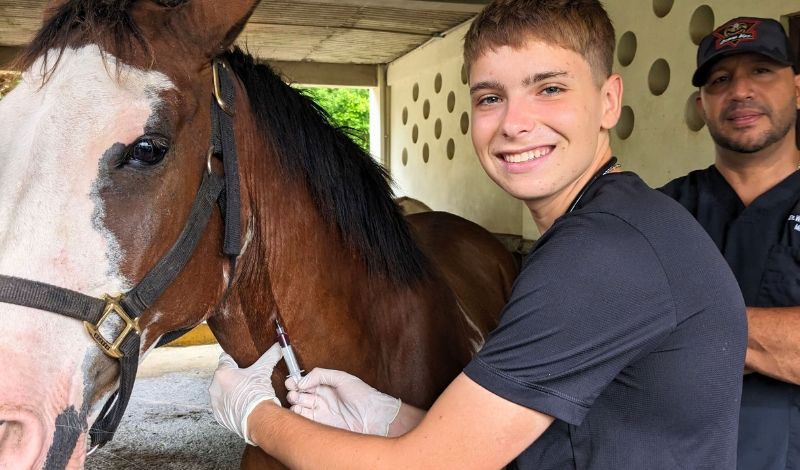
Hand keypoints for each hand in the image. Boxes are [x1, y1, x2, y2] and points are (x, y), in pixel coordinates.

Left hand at [209, 343, 282, 444]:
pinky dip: (231, 405)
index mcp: (223, 373)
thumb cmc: (257, 395)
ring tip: (246, 394)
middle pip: (224, 376)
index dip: (235, 360)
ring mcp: (215, 402)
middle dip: (234, 378)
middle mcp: (215, 387)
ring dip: (231, 392)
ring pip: (222, 392)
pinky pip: (223, 407)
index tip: (241, 363)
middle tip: (247, 380)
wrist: (258, 419)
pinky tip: (242, 405)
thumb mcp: (264, 371)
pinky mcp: (219, 415)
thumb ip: (270, 355)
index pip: (226, 359)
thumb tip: (279, 346)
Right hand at [286, 368, 400, 435]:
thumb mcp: (342, 378)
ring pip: (300, 409)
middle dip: (293, 393)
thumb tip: (302, 381)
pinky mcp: (322, 426)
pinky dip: (298, 417)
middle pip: (300, 396)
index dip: (296, 382)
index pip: (306, 384)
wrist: (374, 417)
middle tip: (293, 393)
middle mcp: (322, 400)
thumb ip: (321, 375)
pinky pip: (306, 422)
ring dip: (295, 405)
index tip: (290, 382)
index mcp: (326, 387)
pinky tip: (298, 412)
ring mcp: (322, 413)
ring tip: (296, 401)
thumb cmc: (363, 396)